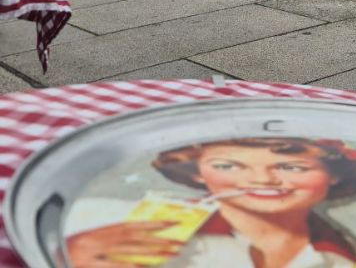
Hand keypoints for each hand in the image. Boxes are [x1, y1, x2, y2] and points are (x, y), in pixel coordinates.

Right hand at [66, 221, 182, 267]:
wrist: (45, 254)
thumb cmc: (67, 253)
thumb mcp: (90, 244)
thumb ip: (113, 242)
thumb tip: (141, 250)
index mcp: (97, 233)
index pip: (131, 225)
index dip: (154, 223)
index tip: (175, 222)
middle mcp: (94, 241)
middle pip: (134, 239)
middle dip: (159, 241)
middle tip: (181, 243)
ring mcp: (88, 255)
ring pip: (127, 253)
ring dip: (152, 254)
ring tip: (172, 253)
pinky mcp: (83, 266)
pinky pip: (111, 266)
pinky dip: (128, 267)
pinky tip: (143, 267)